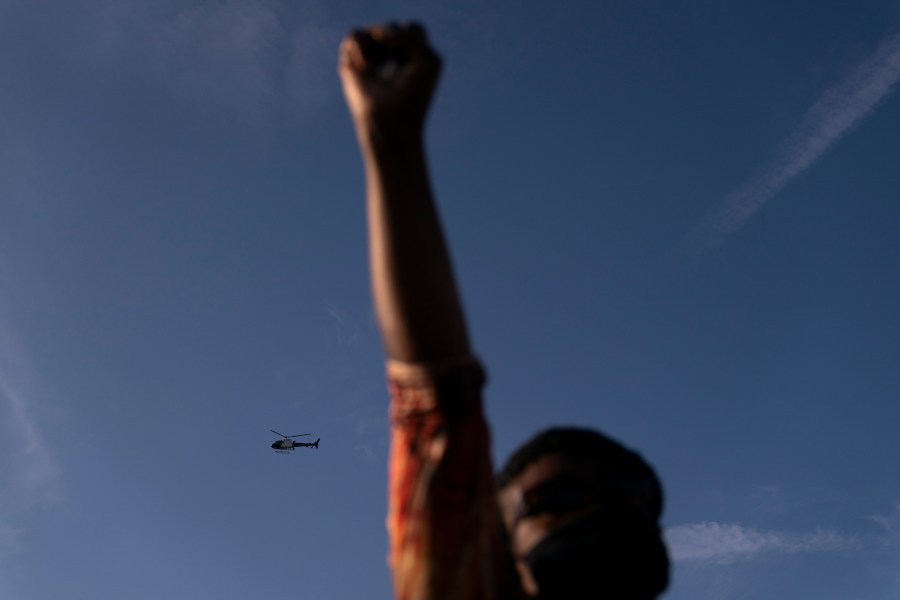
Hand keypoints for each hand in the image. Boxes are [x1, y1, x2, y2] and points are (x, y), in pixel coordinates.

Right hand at [339, 22, 441, 139]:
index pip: (413, 29)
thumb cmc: (412, 94)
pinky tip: (366, 69)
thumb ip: (411, 35)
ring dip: (380, 49)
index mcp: (412, 55)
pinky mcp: (352, 61)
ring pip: (375, 29)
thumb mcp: (426, 59)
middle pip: (394, 27)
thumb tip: (377, 33)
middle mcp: (390, 53)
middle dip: (397, 44)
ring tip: (377, 70)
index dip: (413, 41)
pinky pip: (356, 34)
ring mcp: (371, 56)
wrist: (391, 117)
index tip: (413, 64)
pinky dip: (362, 50)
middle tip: (397, 67)